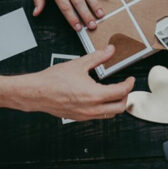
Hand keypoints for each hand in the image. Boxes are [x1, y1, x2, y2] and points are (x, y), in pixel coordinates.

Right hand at [15, 45, 134, 119]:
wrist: (37, 92)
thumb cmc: (53, 80)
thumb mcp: (79, 64)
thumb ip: (97, 57)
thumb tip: (110, 51)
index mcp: (94, 94)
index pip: (121, 92)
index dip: (129, 84)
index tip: (130, 79)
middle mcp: (92, 108)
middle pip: (120, 108)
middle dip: (126, 97)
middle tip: (125, 87)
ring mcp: (86, 115)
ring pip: (110, 114)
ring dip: (116, 104)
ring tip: (115, 93)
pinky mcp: (79, 117)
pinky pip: (98, 116)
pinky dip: (104, 108)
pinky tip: (100, 98)